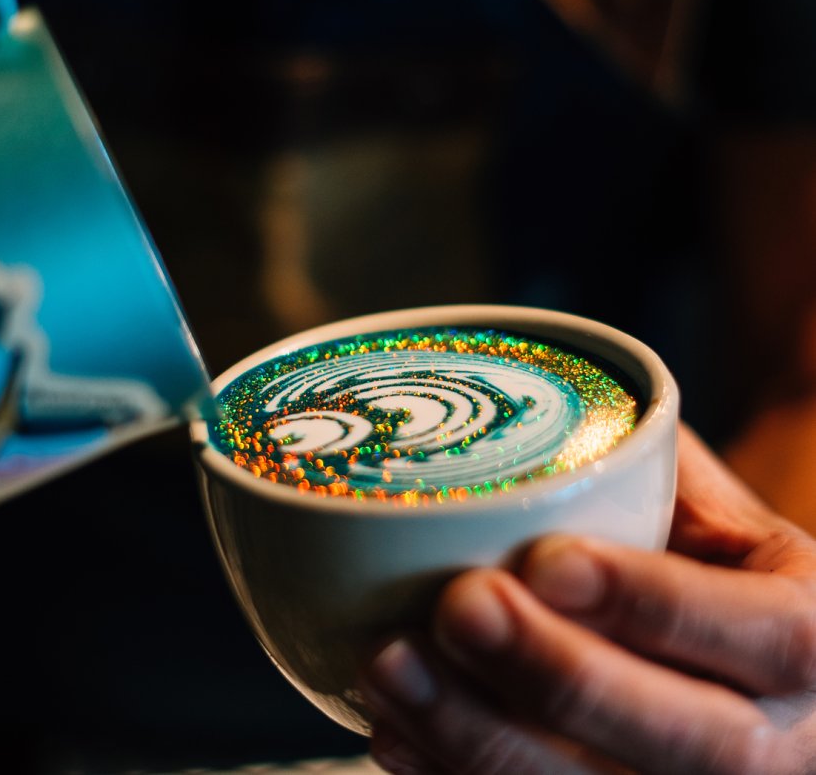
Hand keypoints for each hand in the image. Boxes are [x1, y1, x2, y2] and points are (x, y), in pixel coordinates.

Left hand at [359, 425, 815, 773]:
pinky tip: (396, 726)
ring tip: (392, 664)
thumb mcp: (697, 490)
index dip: (653, 604)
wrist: (708, 633)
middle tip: (460, 605)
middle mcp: (779, 741)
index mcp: (810, 633)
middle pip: (693, 743)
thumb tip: (506, 423)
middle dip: (561, 674)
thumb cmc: (690, 540)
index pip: (769, 635)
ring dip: (482, 739)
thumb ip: (639, 465)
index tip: (545, 560)